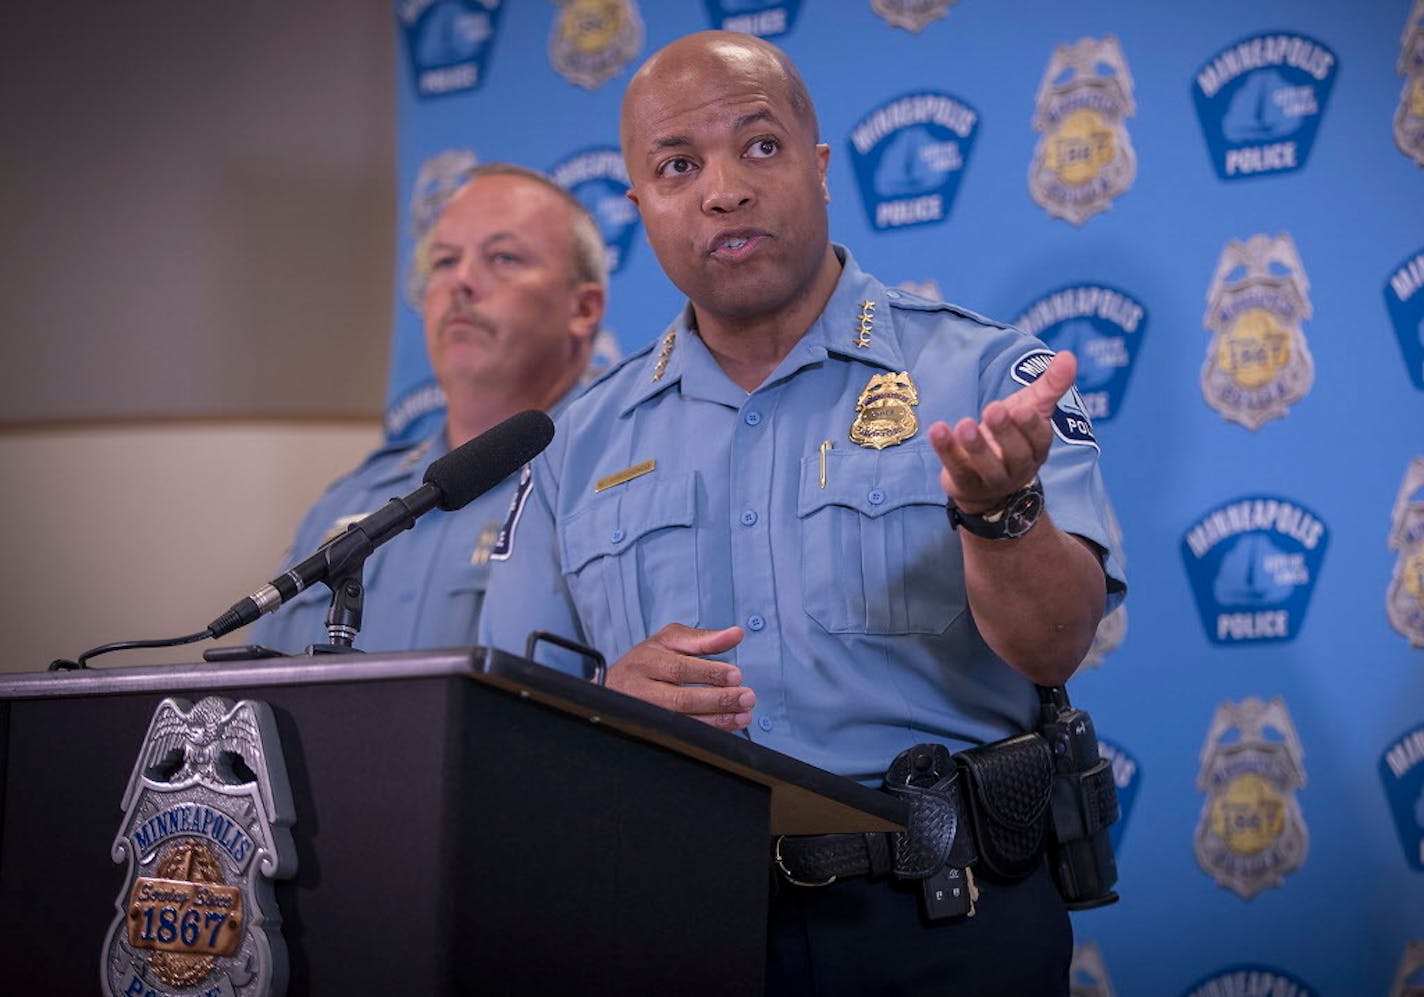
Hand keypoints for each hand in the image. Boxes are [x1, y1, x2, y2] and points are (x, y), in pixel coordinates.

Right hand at [605, 623, 753, 730]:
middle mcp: (642, 689)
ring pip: (682, 722)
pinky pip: (682, 736)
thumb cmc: (648, 660)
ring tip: (744, 715)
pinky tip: (729, 728)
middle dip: (718, 700)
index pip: (679, 668)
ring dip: (718, 721)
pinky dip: (708, 733)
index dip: (709, 673)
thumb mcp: (670, 641)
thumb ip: (703, 638)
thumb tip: (736, 634)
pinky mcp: (651, 731)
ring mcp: (645, 714)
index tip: (736, 675)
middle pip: (681, 699)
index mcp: (646, 661)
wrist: (614, 686)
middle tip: (747, 697)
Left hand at [928, 350, 1077, 515]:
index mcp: (1037, 448)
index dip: (1032, 426)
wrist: (984, 481)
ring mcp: (992, 480)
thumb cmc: (1012, 435)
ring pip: (988, 467)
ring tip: (965, 424)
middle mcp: (1018, 468)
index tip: (1024, 408)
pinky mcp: (966, 484)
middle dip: (1005, 432)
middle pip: (1016, 454)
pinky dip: (947, 450)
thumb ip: (1050, 385)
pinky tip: (937, 430)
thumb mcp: (1031, 408)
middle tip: (993, 409)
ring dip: (977, 446)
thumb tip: (1069, 355)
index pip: (1040, 439)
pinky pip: (957, 469)